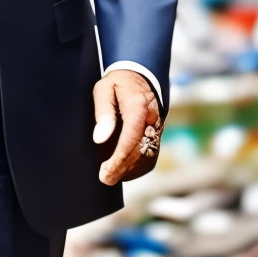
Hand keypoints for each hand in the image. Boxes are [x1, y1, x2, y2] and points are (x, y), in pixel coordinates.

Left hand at [92, 70, 161, 185]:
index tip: (105, 172)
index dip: (119, 158)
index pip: (131, 137)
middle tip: (105, 179)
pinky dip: (139, 167)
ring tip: (112, 176)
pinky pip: (152, 155)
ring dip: (131, 170)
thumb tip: (100, 139)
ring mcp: (157, 128)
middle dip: (123, 169)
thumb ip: (103, 113)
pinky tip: (124, 170)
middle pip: (140, 151)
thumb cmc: (116, 84)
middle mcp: (152, 119)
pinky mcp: (157, 135)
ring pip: (148, 156)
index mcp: (138, 106)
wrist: (138, 77)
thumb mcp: (103, 90)